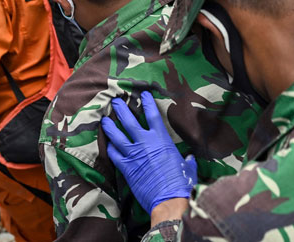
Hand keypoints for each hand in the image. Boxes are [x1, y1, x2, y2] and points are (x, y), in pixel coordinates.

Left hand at [101, 91, 197, 214]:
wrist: (169, 199)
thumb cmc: (181, 182)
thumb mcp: (187, 167)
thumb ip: (187, 160)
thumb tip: (190, 159)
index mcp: (161, 138)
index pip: (152, 114)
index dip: (147, 102)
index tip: (143, 94)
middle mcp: (145, 143)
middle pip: (129, 120)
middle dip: (121, 109)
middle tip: (115, 101)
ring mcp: (134, 154)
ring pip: (117, 136)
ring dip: (110, 127)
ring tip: (104, 120)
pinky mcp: (127, 168)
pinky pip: (114, 155)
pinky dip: (110, 148)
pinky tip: (108, 145)